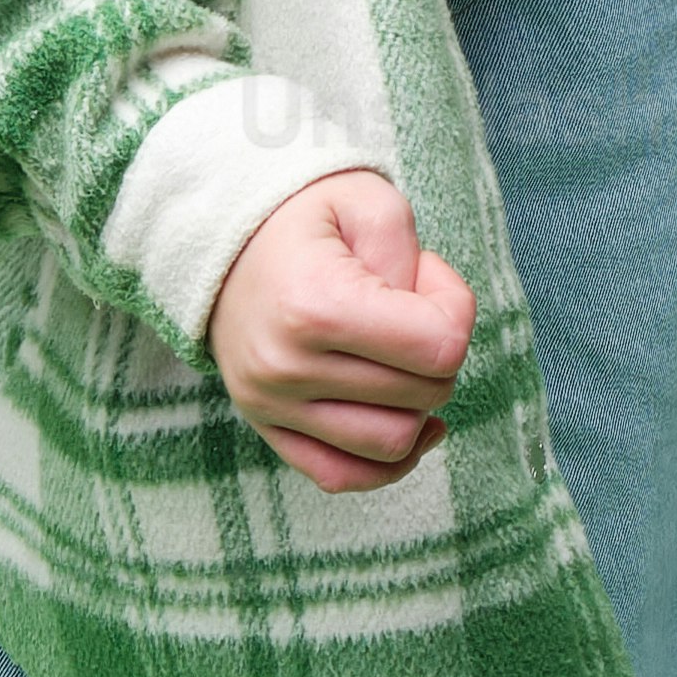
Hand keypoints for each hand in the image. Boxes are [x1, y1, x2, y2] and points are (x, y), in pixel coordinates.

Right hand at [210, 168, 473, 495]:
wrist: (220, 243)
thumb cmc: (304, 219)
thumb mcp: (368, 200)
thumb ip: (415, 260)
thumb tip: (435, 336)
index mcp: (317, 306)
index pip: (441, 347)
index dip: (456, 308)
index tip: (429, 278)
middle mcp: (288, 367)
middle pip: (425, 394)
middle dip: (440, 350)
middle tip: (412, 306)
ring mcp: (272, 406)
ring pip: (393, 444)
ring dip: (419, 403)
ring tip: (398, 357)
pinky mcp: (267, 429)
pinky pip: (343, 476)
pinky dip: (388, 461)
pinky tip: (407, 421)